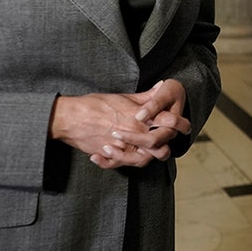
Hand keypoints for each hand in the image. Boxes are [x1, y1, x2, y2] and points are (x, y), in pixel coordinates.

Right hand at [49, 81, 190, 169]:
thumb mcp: (123, 97)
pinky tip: (127, 155)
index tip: (182, 126)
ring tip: (148, 151)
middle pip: (160, 145)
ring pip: (145, 159)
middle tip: (165, 142)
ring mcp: (122, 146)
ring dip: (149, 156)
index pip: (168, 122)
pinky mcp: (110, 156)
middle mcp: (133, 132)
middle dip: (166, 144)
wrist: (69, 117)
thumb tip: (162, 86)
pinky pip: (124, 164)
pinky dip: (127, 162)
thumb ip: (145, 96)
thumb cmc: (95, 104)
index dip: (179, 124)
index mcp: (139, 116)